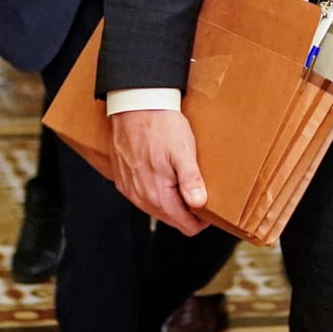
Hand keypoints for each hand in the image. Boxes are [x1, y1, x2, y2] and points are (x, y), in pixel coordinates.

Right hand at [110, 108, 210, 234]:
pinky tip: (163, 175)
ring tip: (182, 181)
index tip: (210, 207)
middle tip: (199, 190)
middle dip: (187, 211)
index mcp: (158, 195)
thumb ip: (191, 180)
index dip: (201, 220)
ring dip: (171, 202)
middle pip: (171, 219)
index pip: (185, 226)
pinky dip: (155, 192)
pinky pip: (143, 197)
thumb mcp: (183, 150)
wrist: (134, 105)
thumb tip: (199, 204)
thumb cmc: (161, 125)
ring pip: (156, 210)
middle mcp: (141, 198)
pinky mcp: (122, 181)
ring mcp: (129, 190)